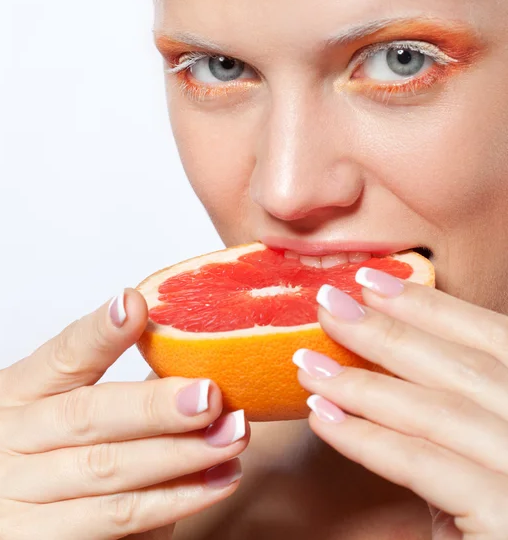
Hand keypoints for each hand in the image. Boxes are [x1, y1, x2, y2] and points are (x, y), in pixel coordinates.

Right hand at [0, 290, 248, 539]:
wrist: (41, 529)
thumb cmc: (68, 461)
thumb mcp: (80, 414)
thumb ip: (122, 387)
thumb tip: (192, 352)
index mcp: (9, 393)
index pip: (60, 355)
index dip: (100, 332)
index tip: (136, 306)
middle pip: (86, 415)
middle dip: (157, 406)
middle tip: (211, 396)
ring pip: (107, 470)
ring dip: (180, 455)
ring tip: (229, 439)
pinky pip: (115, 519)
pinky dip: (171, 500)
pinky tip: (210, 482)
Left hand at [293, 269, 507, 538]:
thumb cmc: (494, 509)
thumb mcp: (485, 449)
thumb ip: (455, 408)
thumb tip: (381, 365)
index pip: (494, 338)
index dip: (431, 306)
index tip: (370, 281)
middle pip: (465, 366)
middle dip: (388, 331)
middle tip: (328, 305)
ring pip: (440, 411)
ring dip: (362, 383)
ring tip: (308, 364)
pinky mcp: (507, 521)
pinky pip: (423, 465)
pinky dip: (367, 438)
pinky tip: (322, 418)